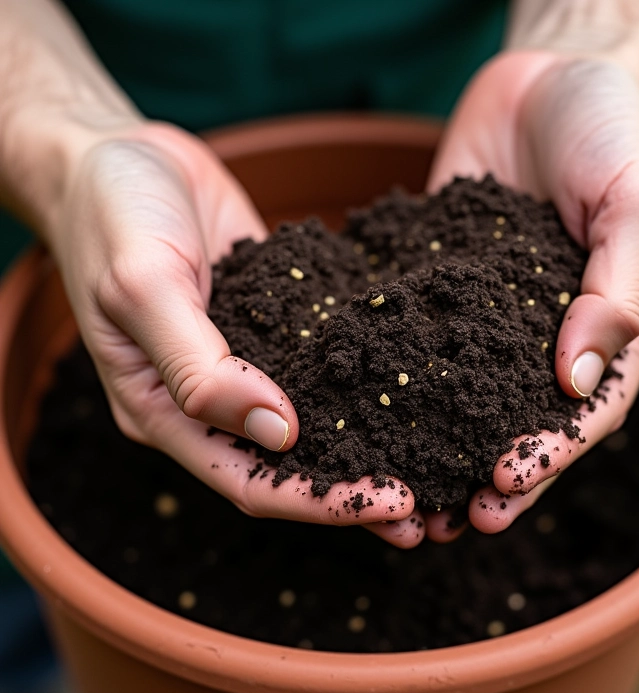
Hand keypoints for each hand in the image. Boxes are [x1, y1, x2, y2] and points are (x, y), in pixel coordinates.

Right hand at [47, 121, 413, 528]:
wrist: (120, 154)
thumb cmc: (112, 215)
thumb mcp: (142, 285)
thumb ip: (199, 365)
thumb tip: (277, 432)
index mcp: (162, 411)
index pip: (249, 483)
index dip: (320, 502)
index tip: (394, 502)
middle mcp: (205, 401)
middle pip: (287, 468)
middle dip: (355, 488)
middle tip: (430, 501)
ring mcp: (242, 363)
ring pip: (309, 423)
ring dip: (366, 445)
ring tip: (435, 458)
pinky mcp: (271, 326)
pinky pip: (319, 364)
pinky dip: (360, 381)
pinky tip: (411, 383)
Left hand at [428, 50, 638, 533]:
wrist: (553, 75)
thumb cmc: (614, 130)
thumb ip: (616, 289)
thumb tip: (579, 381)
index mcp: (610, 329)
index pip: (585, 412)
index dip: (548, 455)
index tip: (505, 486)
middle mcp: (550, 334)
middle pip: (520, 422)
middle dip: (488, 475)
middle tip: (449, 521)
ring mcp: (493, 316)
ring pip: (466, 396)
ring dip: (438, 448)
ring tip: (404, 494)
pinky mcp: (444, 288)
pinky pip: (422, 337)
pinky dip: (399, 378)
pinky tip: (366, 411)